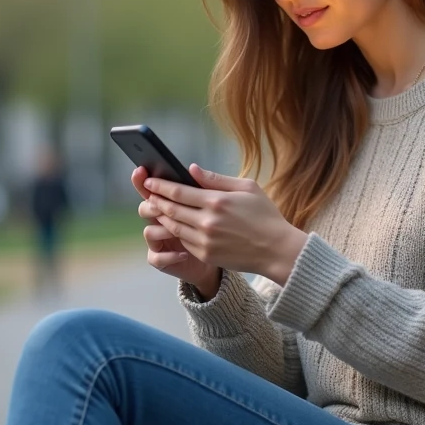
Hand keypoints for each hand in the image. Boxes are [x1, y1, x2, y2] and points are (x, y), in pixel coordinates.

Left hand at [142, 164, 308, 285]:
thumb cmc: (265, 215)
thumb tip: (191, 169)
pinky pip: (183, 241)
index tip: (149, 180)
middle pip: (171, 209)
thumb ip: (216, 179)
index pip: (178, 191)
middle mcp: (207, 221)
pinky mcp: (206, 255)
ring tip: (156, 207)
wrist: (276, 250)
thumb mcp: (247, 188)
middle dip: (156, 199)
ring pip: (174, 226)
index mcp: (216, 201)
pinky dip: (175, 231)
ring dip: (162, 216)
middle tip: (147, 193)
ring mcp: (205, 240)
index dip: (160, 186)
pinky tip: (173, 224)